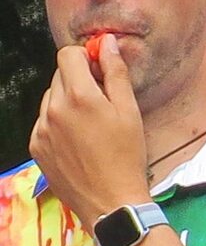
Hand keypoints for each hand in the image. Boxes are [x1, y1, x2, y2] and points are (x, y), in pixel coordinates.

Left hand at [29, 34, 148, 223]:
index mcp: (78, 96)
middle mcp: (53, 108)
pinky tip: (79, 143)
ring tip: (91, 129)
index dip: (86, 59)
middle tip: (102, 106)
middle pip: (60, 76)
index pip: (68, 55)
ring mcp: (41, 128)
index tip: (100, 71)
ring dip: (68, 104)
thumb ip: (115, 73)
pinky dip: (59, 125)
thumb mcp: (130, 113)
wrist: (111, 202)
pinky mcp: (35, 146)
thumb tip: (106, 43)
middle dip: (79, 82)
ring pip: (51, 100)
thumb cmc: (127, 158)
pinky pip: (45, 123)